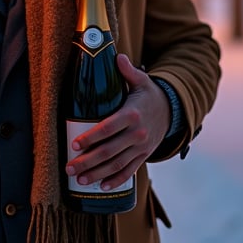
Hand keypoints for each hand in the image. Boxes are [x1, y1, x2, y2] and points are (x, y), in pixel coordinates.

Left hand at [65, 54, 170, 190]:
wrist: (173, 111)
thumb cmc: (149, 95)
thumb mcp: (141, 80)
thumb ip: (127, 71)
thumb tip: (117, 56)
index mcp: (132, 114)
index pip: (108, 128)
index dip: (91, 137)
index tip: (74, 144)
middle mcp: (137, 133)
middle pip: (109, 151)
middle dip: (87, 161)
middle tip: (69, 168)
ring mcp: (141, 147)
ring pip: (117, 164)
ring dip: (97, 174)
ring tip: (79, 180)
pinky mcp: (144, 155)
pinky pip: (130, 171)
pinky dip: (116, 180)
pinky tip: (102, 187)